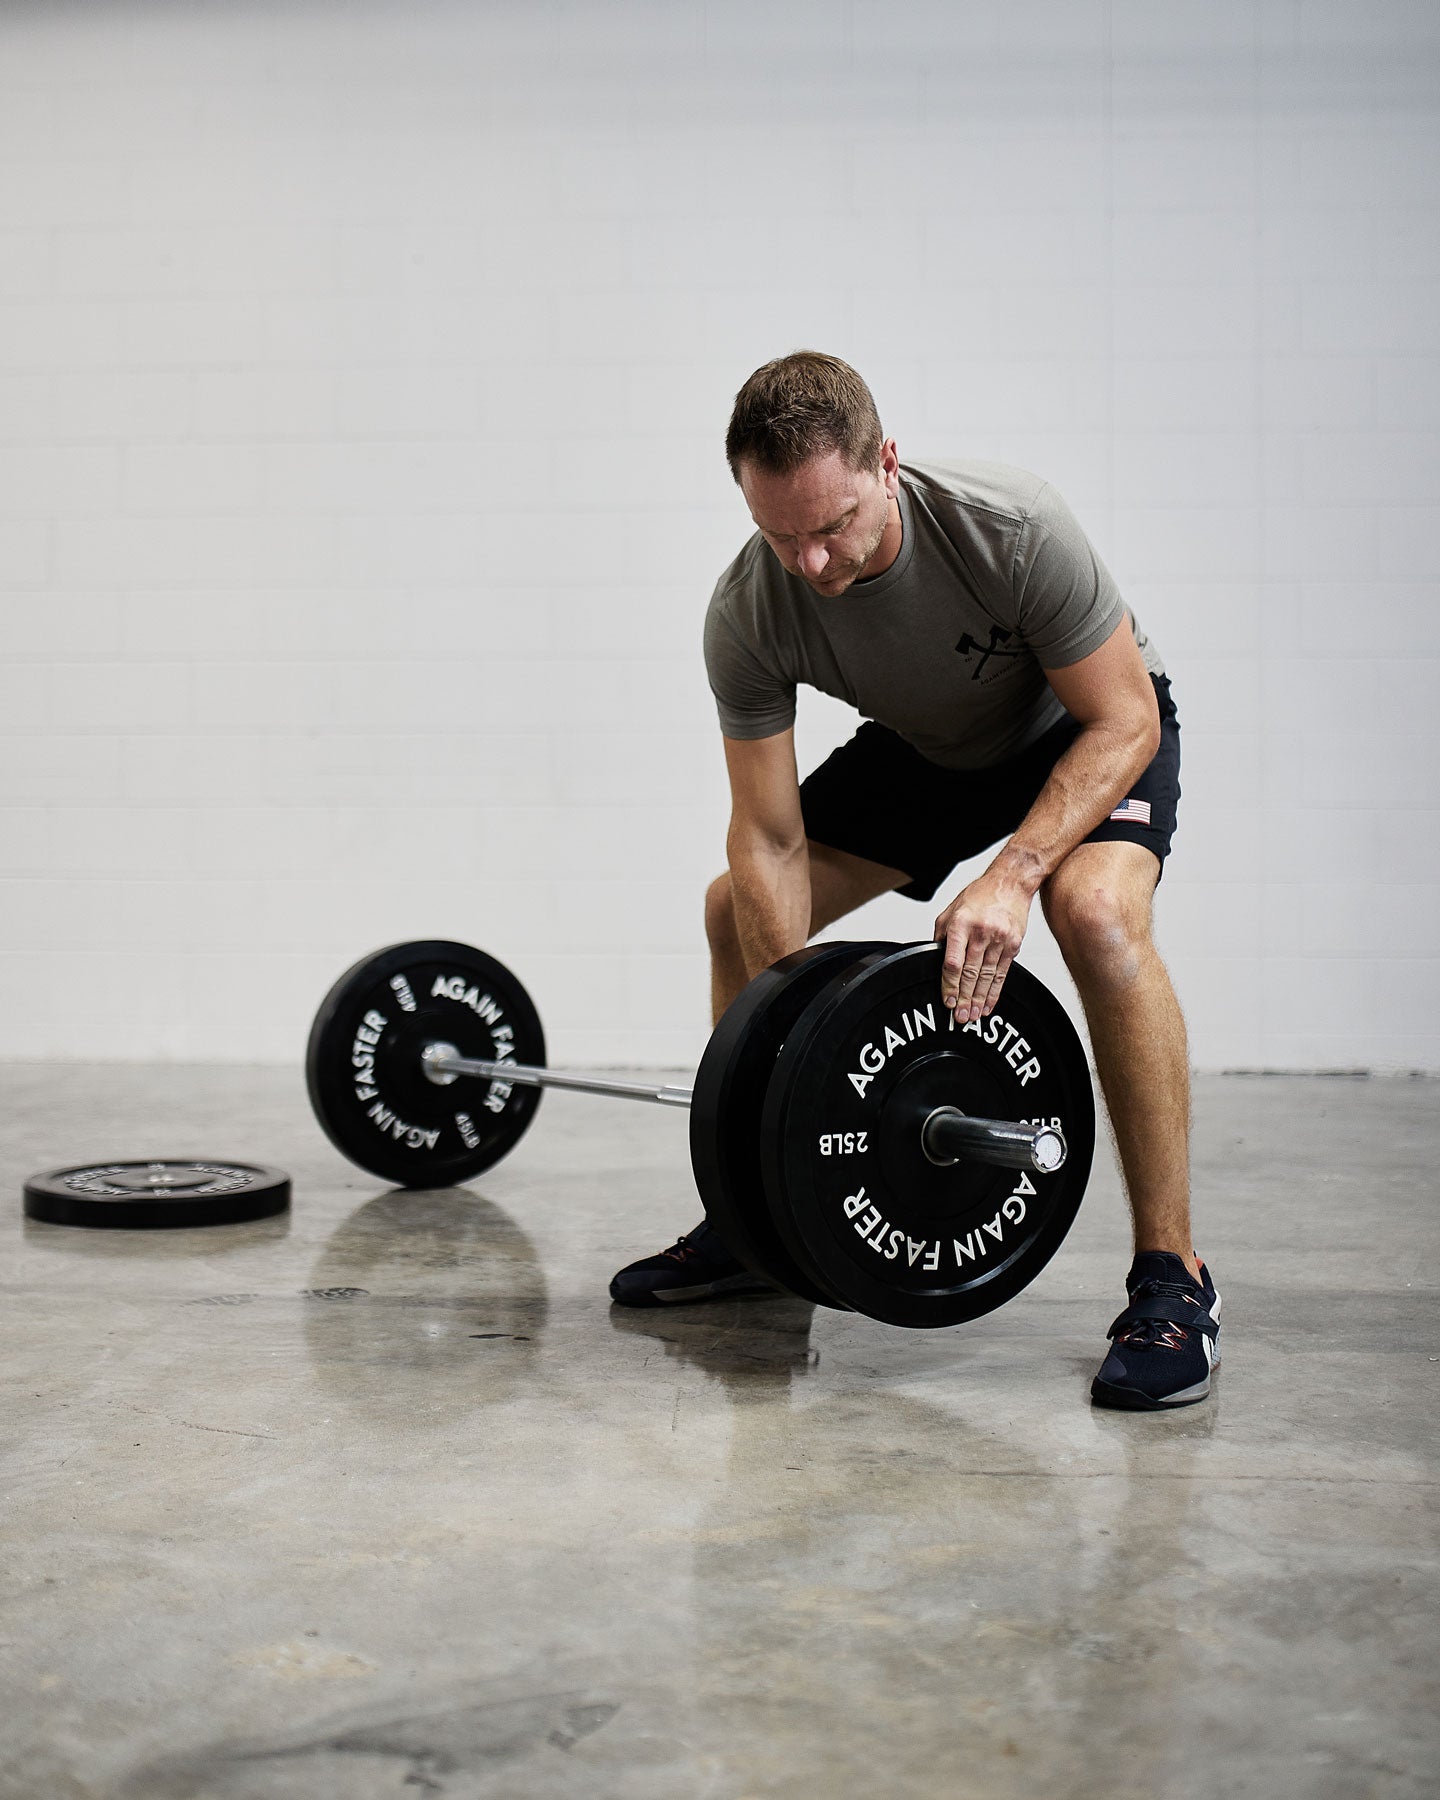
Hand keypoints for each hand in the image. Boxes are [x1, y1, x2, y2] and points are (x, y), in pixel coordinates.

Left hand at [932, 872, 1033, 1022]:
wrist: (1012, 882)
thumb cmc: (980, 895)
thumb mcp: (951, 910)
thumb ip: (942, 935)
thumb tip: (934, 960)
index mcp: (961, 924)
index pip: (953, 962)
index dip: (949, 985)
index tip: (946, 1000)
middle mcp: (981, 932)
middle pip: (970, 973)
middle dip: (963, 998)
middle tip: (959, 1017)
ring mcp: (1000, 939)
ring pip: (987, 977)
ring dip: (979, 999)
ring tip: (972, 1015)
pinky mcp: (1014, 944)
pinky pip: (1002, 973)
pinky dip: (994, 991)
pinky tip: (988, 1003)